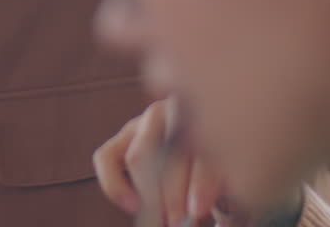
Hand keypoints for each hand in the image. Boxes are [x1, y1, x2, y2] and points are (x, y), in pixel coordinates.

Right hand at [93, 97, 224, 224]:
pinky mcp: (121, 139)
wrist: (199, 161)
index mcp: (209, 116)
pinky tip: (132, 205)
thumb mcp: (223, 175)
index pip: (203, 145)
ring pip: (139, 156)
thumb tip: (209, 210)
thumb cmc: (212, 171)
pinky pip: (106, 158)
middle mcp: (174, 113)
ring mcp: (145, 124)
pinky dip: (115, 186)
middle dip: (172, 193)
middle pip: (169, 150)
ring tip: (162, 220)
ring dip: (149, 195)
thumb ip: (217, 187)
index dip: (200, 180)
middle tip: (177, 222)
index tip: (198, 209)